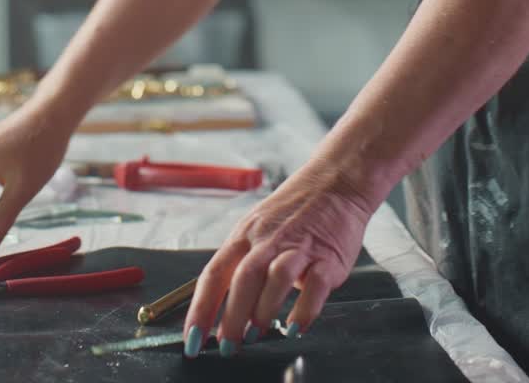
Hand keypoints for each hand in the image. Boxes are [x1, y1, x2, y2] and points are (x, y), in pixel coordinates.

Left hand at [182, 155, 373, 357]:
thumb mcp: (257, 228)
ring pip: (276, 277)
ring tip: (257, 335)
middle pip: (244, 278)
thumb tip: (222, 312)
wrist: (336, 181)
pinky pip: (315, 285)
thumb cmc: (294, 211)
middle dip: (232, 317)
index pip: (214, 273)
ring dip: (263, 310)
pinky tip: (294, 326)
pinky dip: (303, 310)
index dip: (201, 309)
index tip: (193, 340)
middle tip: (228, 346)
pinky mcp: (328, 256)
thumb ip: (243, 265)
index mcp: (245, 234)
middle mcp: (268, 239)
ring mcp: (299, 247)